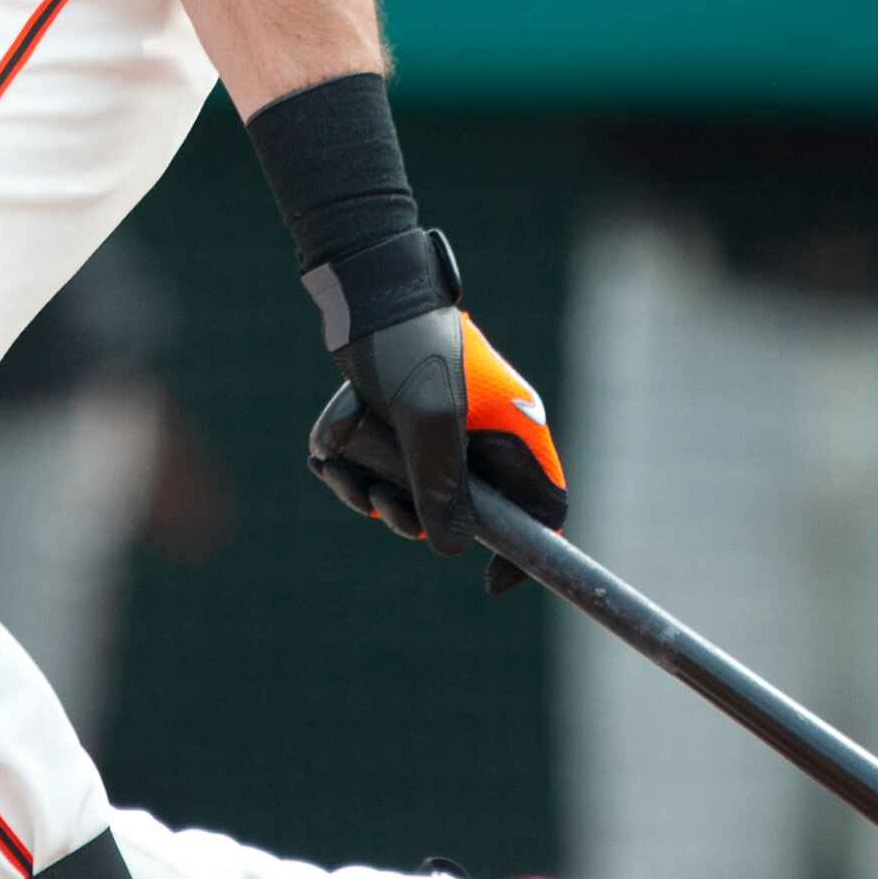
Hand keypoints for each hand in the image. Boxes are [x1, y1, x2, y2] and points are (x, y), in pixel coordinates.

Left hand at [310, 298, 566, 591]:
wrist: (365, 297)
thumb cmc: (408, 347)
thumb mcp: (429, 420)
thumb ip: (442, 484)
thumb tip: (454, 549)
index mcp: (512, 434)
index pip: (543, 507)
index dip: (526, 550)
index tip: (489, 581)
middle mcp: (481, 439)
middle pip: (467, 512)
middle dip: (418, 517)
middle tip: (384, 504)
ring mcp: (440, 434)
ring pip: (418, 495)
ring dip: (379, 498)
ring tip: (349, 476)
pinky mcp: (402, 428)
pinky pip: (385, 473)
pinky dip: (359, 475)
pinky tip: (333, 461)